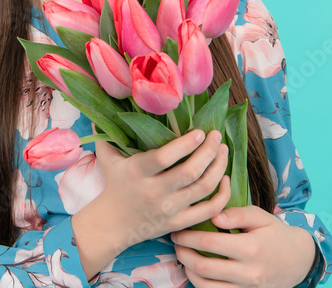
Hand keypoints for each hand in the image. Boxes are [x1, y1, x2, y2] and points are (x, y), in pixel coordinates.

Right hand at [93, 128, 230, 253]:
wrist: (111, 225)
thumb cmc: (113, 185)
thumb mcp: (107, 158)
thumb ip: (108, 132)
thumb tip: (105, 106)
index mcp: (137, 172)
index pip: (164, 157)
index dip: (186, 144)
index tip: (200, 132)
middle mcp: (154, 192)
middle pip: (190, 171)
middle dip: (209, 151)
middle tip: (216, 136)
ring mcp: (168, 210)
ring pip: (203, 188)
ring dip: (219, 167)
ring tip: (223, 151)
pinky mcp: (178, 223)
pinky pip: (208, 210)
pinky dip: (222, 195)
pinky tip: (225, 179)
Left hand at [169, 206, 316, 287]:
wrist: (299, 261)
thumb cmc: (276, 234)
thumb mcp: (262, 217)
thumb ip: (238, 213)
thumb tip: (214, 216)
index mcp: (252, 247)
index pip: (211, 243)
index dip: (189, 237)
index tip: (178, 230)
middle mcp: (249, 271)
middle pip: (205, 268)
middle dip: (184, 255)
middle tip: (175, 243)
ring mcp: (247, 287)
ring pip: (207, 286)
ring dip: (189, 272)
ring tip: (183, 257)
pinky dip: (201, 284)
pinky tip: (196, 271)